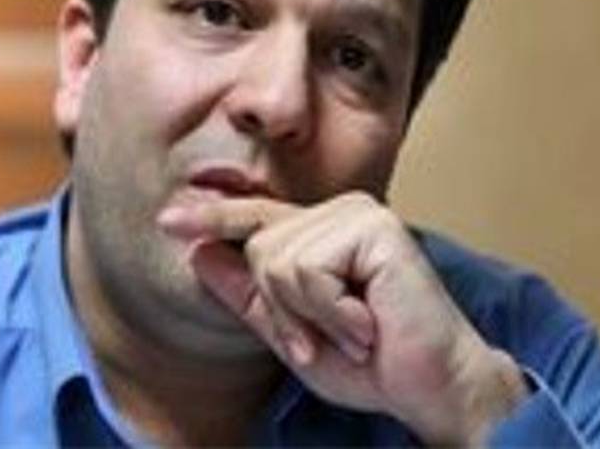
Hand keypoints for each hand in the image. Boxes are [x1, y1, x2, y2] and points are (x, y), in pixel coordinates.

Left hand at [157, 191, 527, 444]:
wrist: (430, 388)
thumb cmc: (371, 365)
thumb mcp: (291, 333)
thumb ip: (248, 295)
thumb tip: (198, 253)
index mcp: (322, 232)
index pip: (256, 220)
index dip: (213, 218)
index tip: (168, 220)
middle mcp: (339, 212)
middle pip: (260, 249)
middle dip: (283, 310)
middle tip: (326, 339)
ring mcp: (358, 214)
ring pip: (277, 260)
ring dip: (307, 315)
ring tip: (351, 333)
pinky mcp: (374, 228)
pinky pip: (307, 270)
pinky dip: (329, 312)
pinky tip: (365, 325)